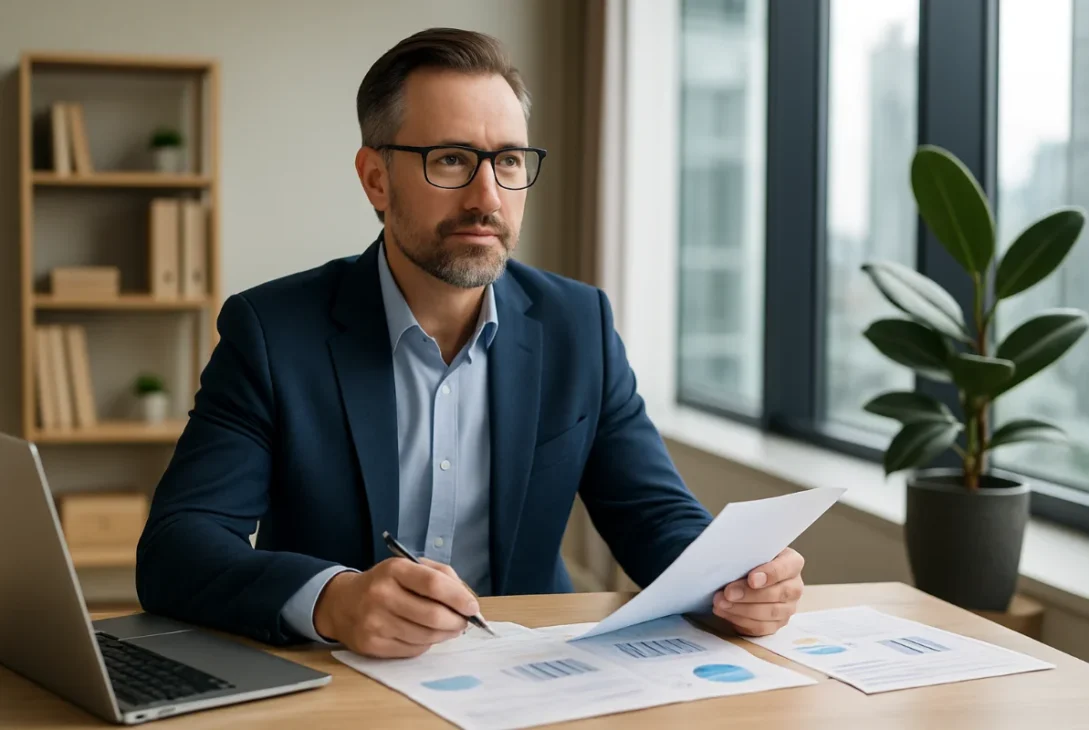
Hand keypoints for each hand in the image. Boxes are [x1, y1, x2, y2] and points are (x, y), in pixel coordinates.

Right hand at [313, 558, 477, 657]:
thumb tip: (467, 600)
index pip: (433, 584)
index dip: (458, 597)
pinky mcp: (373, 646)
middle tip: (463, 622)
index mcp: (394, 570)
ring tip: (447, 627)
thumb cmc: (385, 583)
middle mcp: (382, 595)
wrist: (342, 603)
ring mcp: (375, 623)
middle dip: (456, 621)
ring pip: (426, 636)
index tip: (472, 607)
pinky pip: (413, 650)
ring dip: (444, 634)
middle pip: (433, 615)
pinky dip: (426, 644)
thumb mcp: (409, 567)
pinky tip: (424, 634)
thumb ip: (441, 576)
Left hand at [713, 548, 804, 636]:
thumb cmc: (750, 559)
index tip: (751, 579)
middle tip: (728, 593)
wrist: (746, 574)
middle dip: (749, 595)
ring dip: (741, 609)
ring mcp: (788, 608)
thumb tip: (729, 561)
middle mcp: (794, 586)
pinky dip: (740, 620)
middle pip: (778, 594)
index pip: (786, 568)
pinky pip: (761, 627)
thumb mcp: (751, 551)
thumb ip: (747, 554)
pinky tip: (725, 612)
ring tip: (720, 603)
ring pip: (769, 613)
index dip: (770, 574)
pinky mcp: (776, 624)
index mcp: (792, 563)